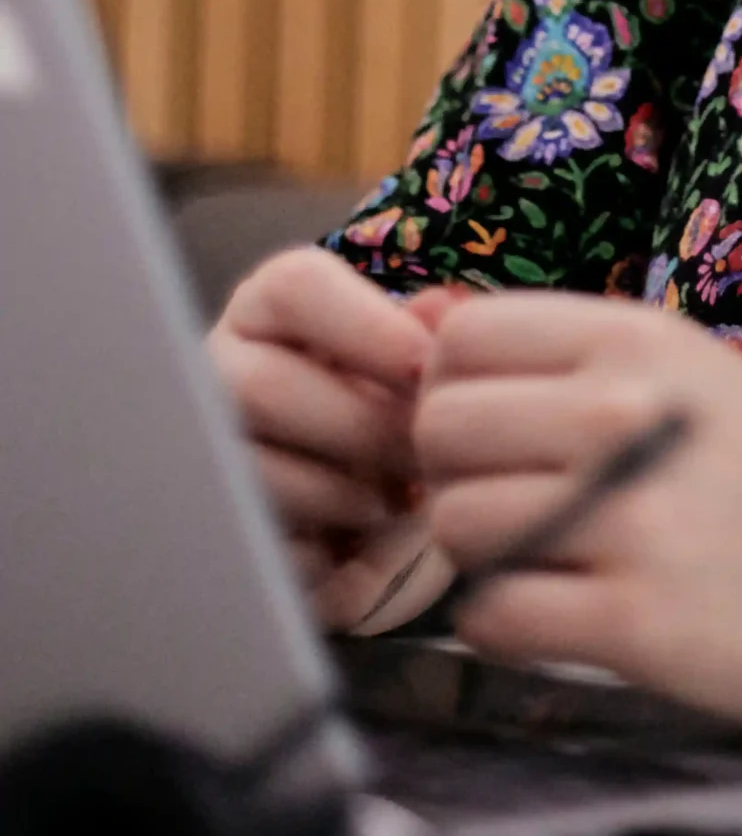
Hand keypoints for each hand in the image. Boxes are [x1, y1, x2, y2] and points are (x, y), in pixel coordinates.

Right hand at [208, 245, 456, 631]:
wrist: (367, 511)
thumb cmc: (387, 412)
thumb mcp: (408, 366)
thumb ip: (425, 333)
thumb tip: (447, 309)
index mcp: (267, 311)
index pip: (294, 287)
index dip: (364, 325)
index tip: (423, 365)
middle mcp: (217, 372)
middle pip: (261, 387)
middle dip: (361, 426)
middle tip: (425, 451)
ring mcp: (202, 453)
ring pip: (252, 470)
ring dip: (344, 491)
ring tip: (399, 497)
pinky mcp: (211, 533)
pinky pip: (256, 541)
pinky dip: (324, 548)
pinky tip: (361, 537)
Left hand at [414, 293, 741, 728]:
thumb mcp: (687, 372)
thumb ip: (557, 350)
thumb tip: (420, 317)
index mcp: (640, 337)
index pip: (462, 339)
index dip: (456, 389)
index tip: (497, 431)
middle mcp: (631, 411)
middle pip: (440, 430)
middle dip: (456, 475)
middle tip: (516, 501)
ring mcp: (634, 517)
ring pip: (455, 525)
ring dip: (481, 555)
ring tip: (551, 559)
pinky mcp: (639, 622)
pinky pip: (494, 619)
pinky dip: (509, 625)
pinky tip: (567, 612)